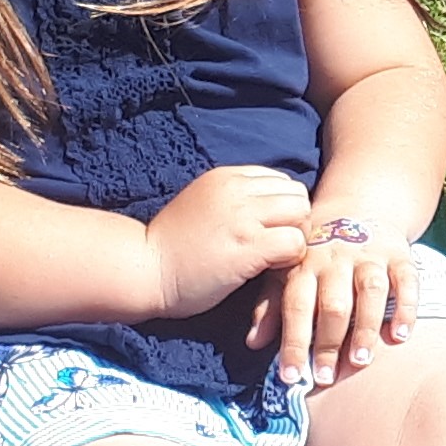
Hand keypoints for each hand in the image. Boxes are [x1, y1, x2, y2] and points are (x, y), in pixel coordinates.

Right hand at [144, 164, 314, 316]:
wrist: (144, 268)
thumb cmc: (171, 245)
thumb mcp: (203, 204)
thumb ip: (233, 199)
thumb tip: (267, 207)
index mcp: (226, 177)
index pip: (279, 180)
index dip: (281, 207)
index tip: (268, 229)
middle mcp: (237, 190)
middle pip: (297, 193)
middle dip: (295, 220)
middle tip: (277, 244)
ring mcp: (243, 216)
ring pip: (301, 213)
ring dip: (296, 237)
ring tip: (275, 257)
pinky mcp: (248, 246)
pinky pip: (294, 242)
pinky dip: (290, 258)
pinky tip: (269, 269)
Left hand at [256, 223, 417, 389]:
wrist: (358, 207)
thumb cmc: (317, 253)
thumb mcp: (287, 272)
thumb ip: (272, 308)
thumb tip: (253, 343)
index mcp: (304, 265)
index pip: (296, 306)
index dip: (293, 342)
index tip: (291, 377)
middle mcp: (336, 260)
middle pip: (333, 303)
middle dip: (327, 342)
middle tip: (325, 377)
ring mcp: (370, 256)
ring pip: (369, 292)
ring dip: (365, 328)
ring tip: (360, 361)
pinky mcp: (399, 255)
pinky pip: (406, 281)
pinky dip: (406, 308)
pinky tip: (399, 336)